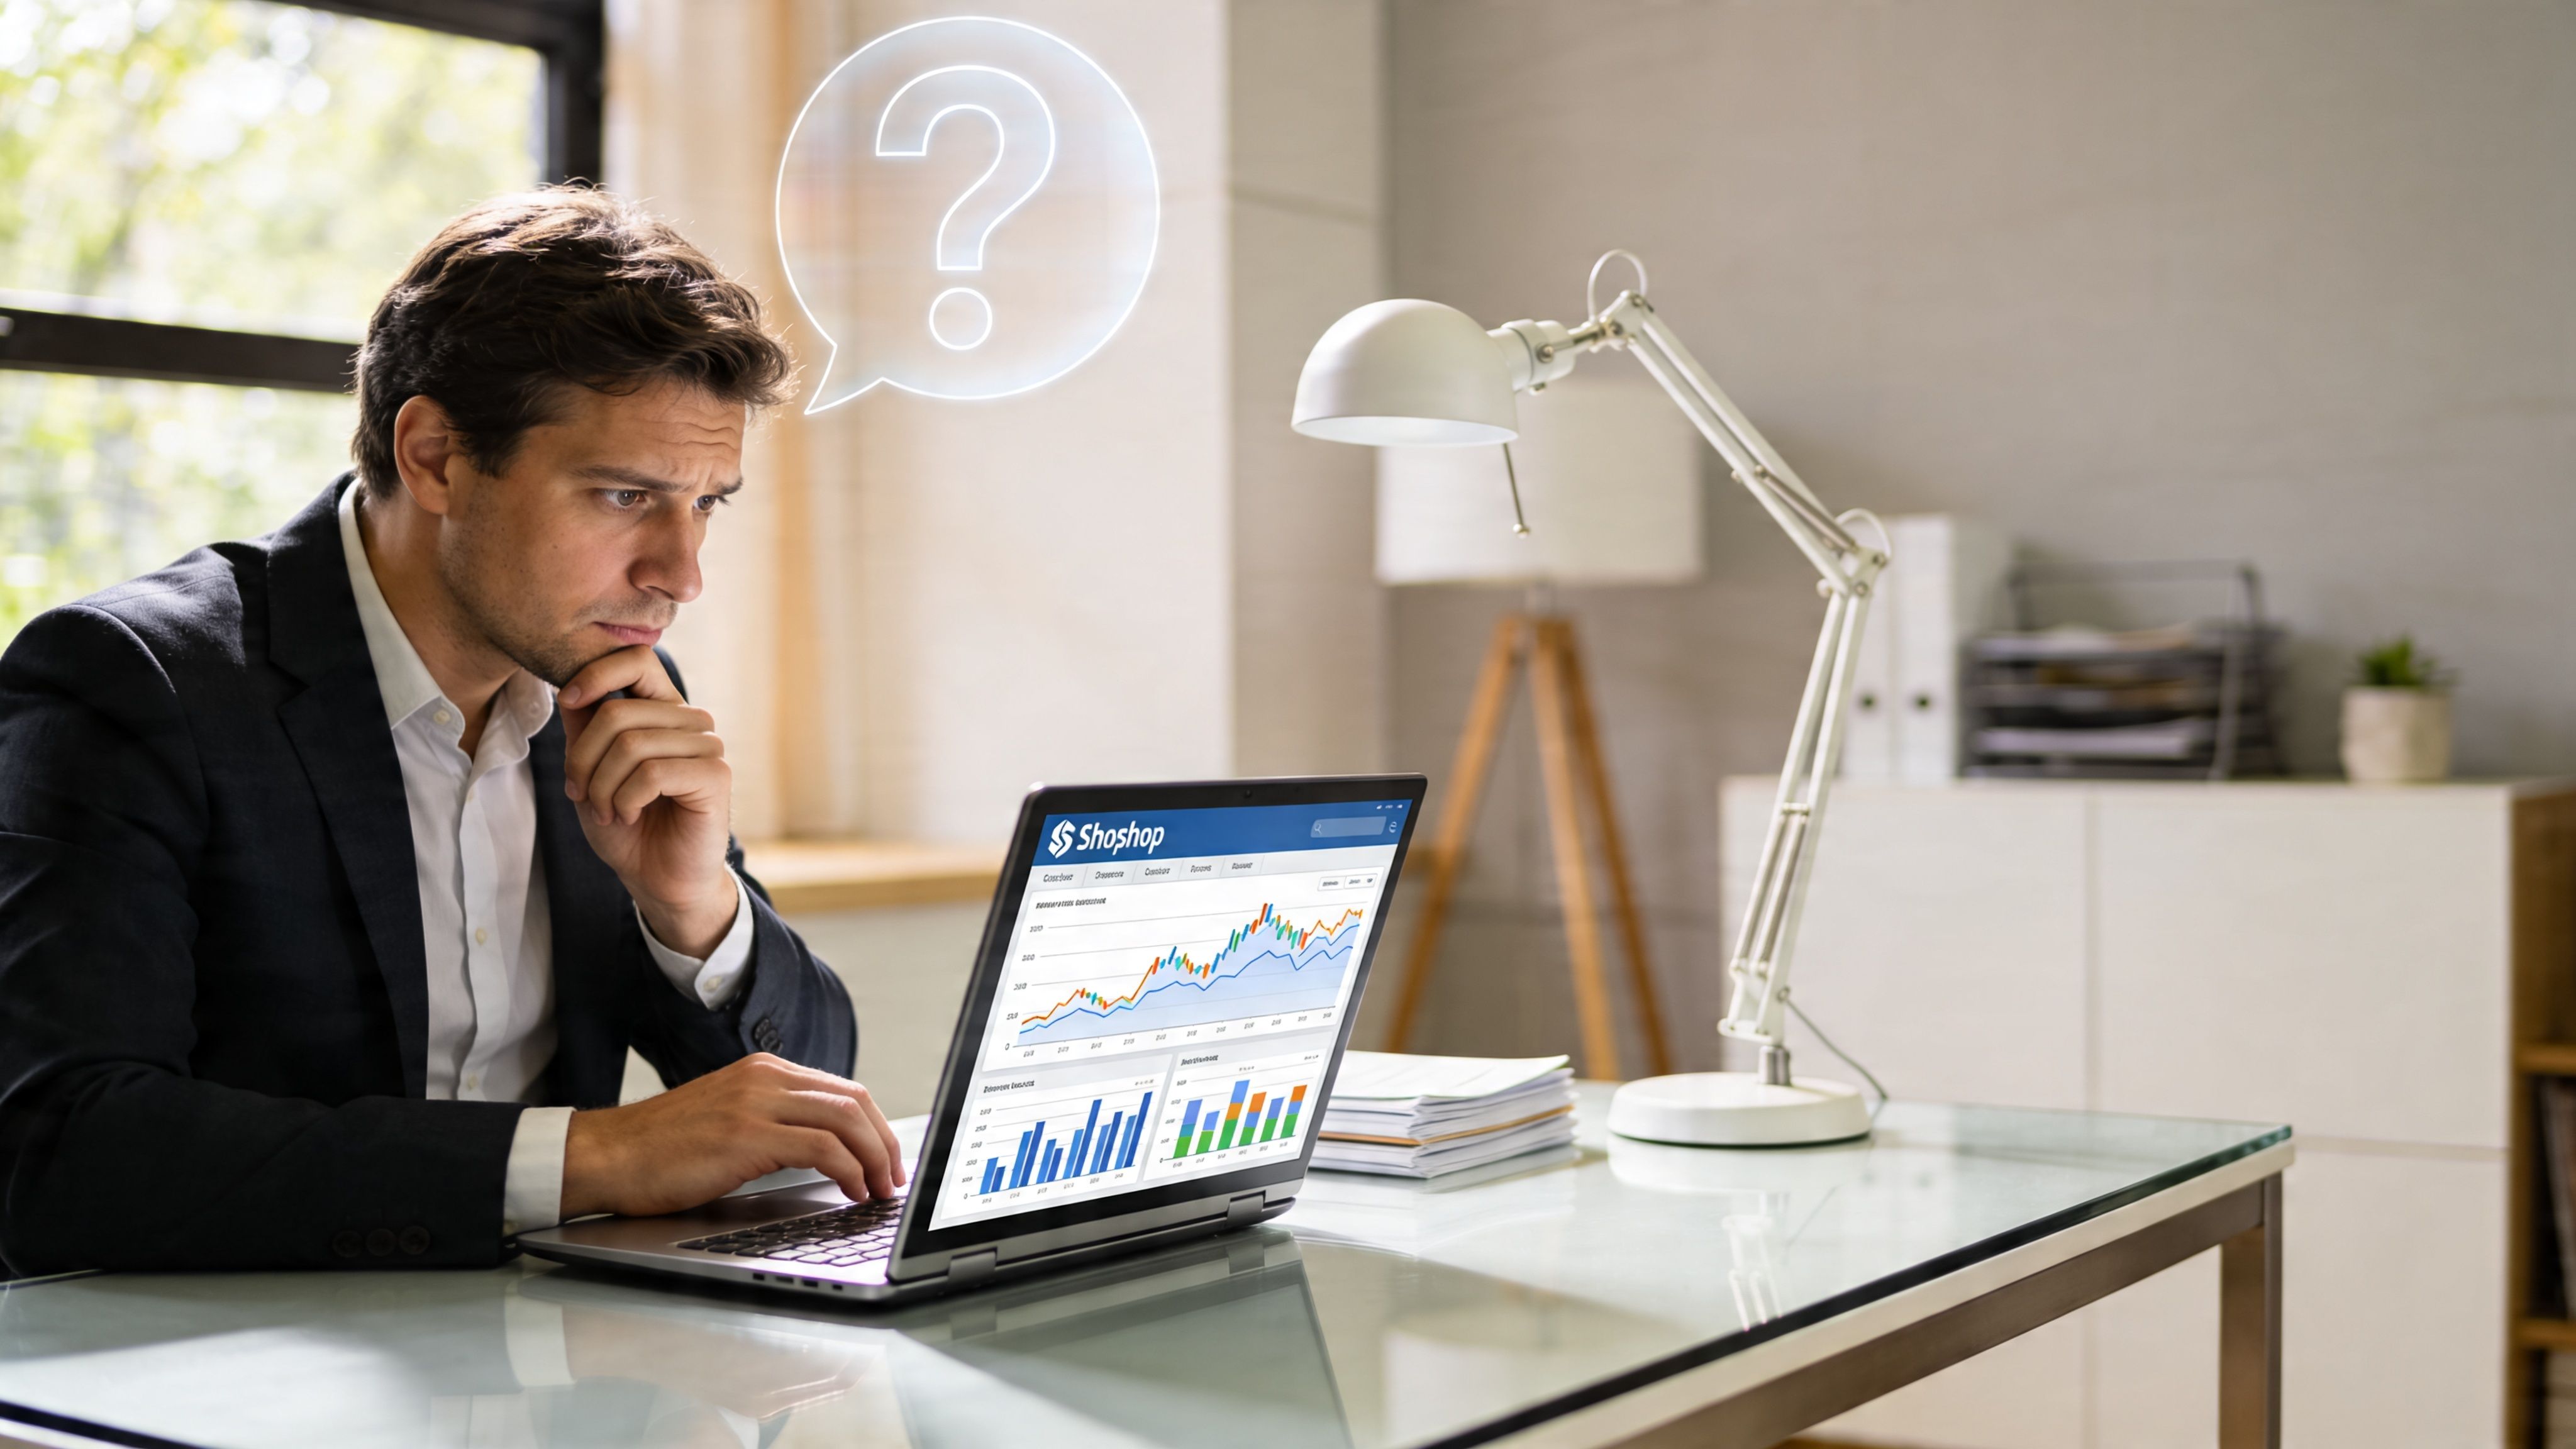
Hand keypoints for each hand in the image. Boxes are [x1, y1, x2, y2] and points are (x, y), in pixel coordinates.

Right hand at [559, 1054, 906, 1218]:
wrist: (607, 1156)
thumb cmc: (661, 1150)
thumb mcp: (728, 1121)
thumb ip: (773, 1123)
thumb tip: (825, 1152)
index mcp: (763, 1071)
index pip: (842, 1090)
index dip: (875, 1127)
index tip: (887, 1159)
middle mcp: (765, 1077)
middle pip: (854, 1100)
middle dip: (885, 1143)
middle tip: (894, 1179)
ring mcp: (756, 1102)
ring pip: (846, 1119)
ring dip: (875, 1159)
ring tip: (878, 1191)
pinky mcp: (746, 1135)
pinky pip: (821, 1147)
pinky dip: (849, 1170)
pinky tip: (850, 1191)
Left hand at [560, 647, 734, 956]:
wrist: (658, 880)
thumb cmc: (628, 826)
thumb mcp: (591, 772)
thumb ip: (585, 729)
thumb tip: (568, 688)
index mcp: (662, 711)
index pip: (637, 660)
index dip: (597, 673)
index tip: (568, 701)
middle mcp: (690, 722)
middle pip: (617, 712)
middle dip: (583, 759)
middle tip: (580, 792)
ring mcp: (707, 747)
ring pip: (631, 744)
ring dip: (603, 786)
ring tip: (607, 811)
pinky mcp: (715, 776)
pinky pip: (652, 773)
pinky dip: (626, 800)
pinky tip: (630, 815)